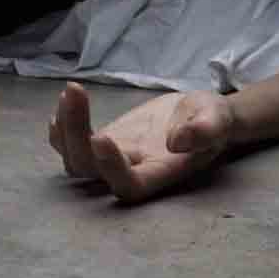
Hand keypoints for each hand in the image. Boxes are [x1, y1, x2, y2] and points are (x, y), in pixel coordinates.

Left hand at [48, 82, 234, 202]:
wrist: (198, 115)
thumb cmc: (212, 120)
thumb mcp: (217, 119)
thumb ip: (205, 130)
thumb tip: (179, 141)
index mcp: (161, 173)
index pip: (129, 186)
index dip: (111, 168)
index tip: (102, 136)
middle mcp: (132, 171)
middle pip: (89, 171)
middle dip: (75, 135)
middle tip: (76, 91)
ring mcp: (114, 158)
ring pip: (76, 160)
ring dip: (65, 129)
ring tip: (72, 91)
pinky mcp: (105, 141)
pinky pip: (73, 145)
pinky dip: (62, 128)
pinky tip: (65, 102)